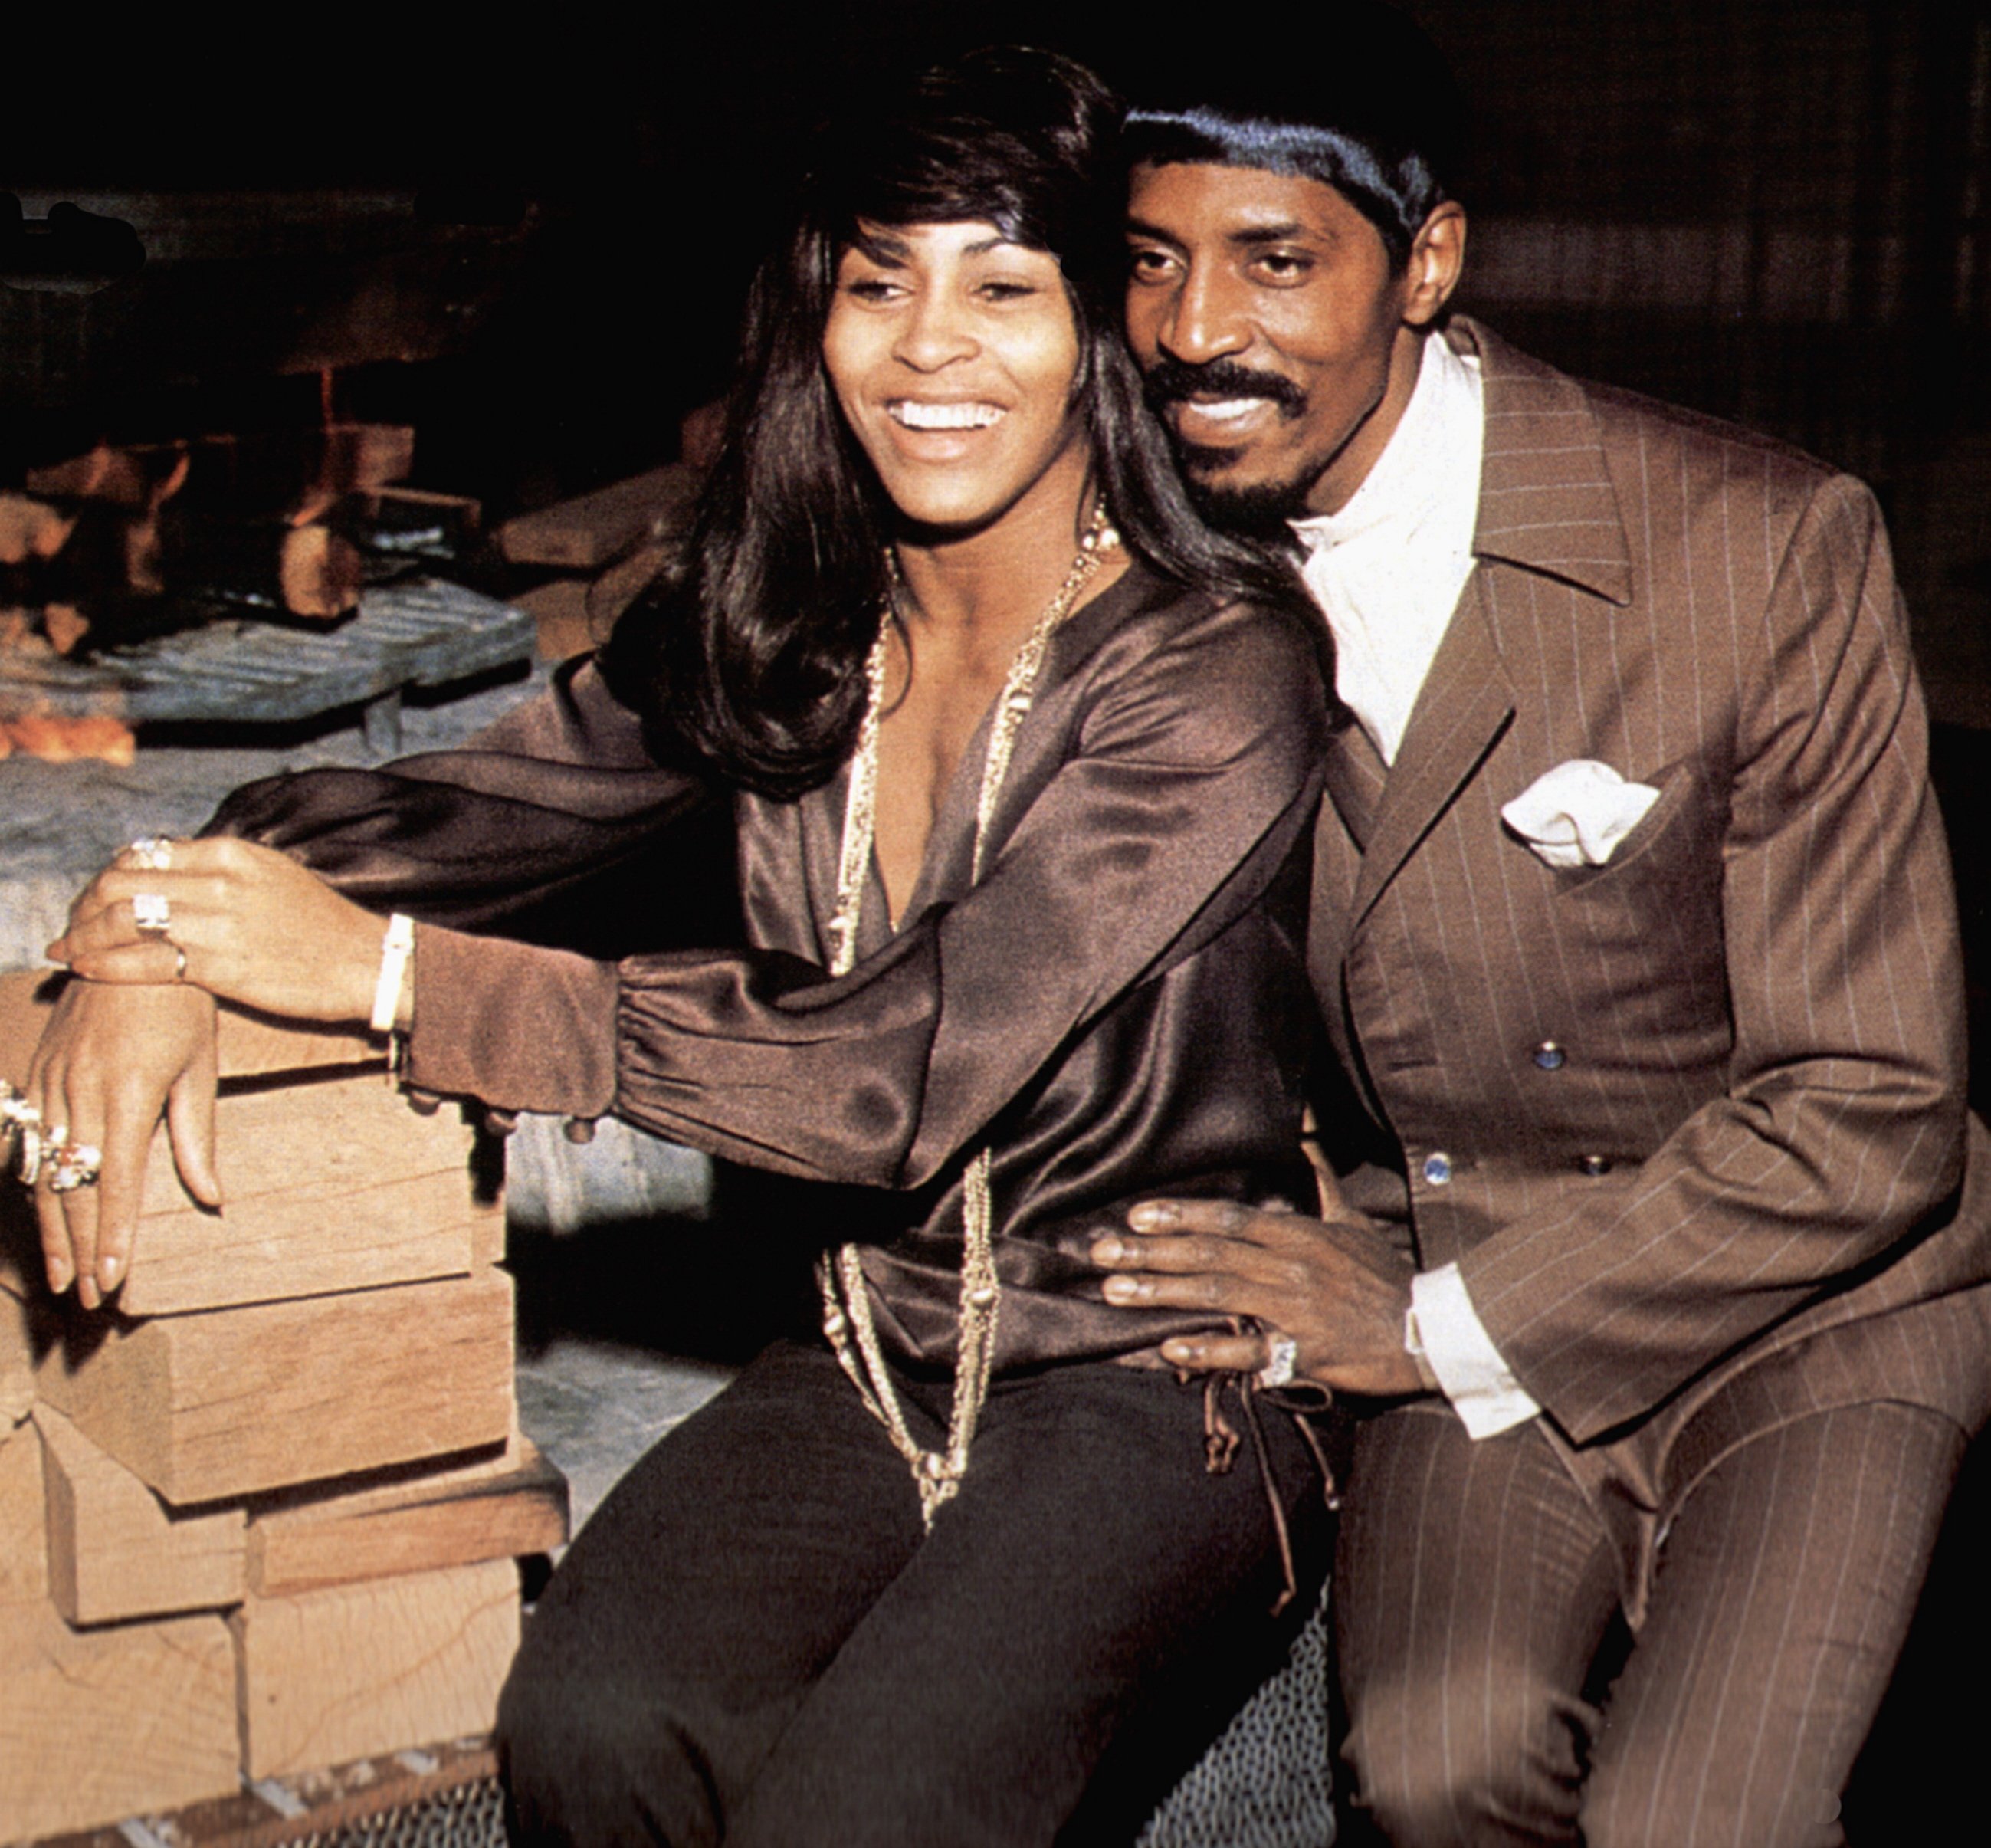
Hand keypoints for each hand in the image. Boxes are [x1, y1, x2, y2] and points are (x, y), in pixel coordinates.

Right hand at [23, 978, 219, 1308]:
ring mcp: (50, 1081)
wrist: (130, 936)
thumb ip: (197, 1135)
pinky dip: (32, 1184)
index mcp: (126, 1094)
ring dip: (50, 1228)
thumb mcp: (200, 1066)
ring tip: (62, 1275)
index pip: (114, 1184)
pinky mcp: (35, 1071)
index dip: (111, 1239)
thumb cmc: (180, 1002)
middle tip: (87, 1298)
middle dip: (78, 1249)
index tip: (114, 1282)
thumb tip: (211, 1197)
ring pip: (41, 1171)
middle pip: (70, 1190)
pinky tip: (41, 1215)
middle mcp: (79, 1092)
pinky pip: (24, 1139)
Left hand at [47, 837, 388, 1022]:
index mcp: (231, 852)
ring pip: (124, 919)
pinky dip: (104, 965)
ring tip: (70, 952)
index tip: (94, 900)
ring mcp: (219, 922)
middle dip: (84, 907)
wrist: (368, 963)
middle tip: (74, 928)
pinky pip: (143, 962)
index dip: (105, 877)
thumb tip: (172, 873)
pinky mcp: (220, 966)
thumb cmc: (321, 926)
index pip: (142, 853)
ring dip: (84, 936)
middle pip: (121, 882)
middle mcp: (219, 879)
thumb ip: (220, 871)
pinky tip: (88, 970)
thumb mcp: (271, 875)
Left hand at [1091, 1197, 1426, 1397]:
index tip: (1135, 1215)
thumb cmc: (1383, 1275)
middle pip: (1212, 1254)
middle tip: (1100, 1253)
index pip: (1230, 1217)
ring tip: (1116, 1292)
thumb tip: (1302, 1127)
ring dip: (1163, 1293)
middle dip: (1152, 1253)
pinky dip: (1210, 1349)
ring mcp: (1298, 1309)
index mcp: (1300, 1233)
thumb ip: (1319, 1176)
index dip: (1181, 1215)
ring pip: (1221, 1295)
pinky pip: (1251, 1351)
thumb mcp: (1351, 1217)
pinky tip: (1170, 1348)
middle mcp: (1292, 1266)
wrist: (1431, 1329)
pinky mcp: (1307, 1352)